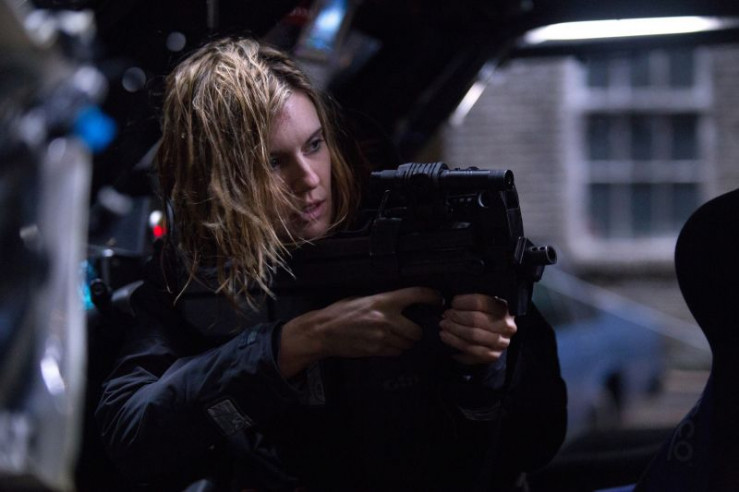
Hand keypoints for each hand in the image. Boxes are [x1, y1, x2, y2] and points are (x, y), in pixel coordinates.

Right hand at [278, 287, 441, 376]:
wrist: (323, 331)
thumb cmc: (340, 312)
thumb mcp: (363, 299)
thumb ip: (383, 302)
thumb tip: (402, 305)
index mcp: (383, 300)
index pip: (415, 295)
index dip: (431, 296)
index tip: (438, 299)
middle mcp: (386, 319)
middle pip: (417, 330)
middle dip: (416, 331)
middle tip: (411, 329)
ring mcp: (382, 337)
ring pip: (408, 343)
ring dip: (405, 342)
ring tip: (395, 337)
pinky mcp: (377, 350)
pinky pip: (396, 352)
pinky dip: (395, 349)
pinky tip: (386, 344)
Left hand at [439, 294, 516, 365]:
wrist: (494, 336)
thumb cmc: (484, 316)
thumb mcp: (483, 305)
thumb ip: (472, 301)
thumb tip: (452, 301)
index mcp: (504, 308)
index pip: (481, 303)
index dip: (463, 302)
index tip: (452, 302)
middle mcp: (506, 326)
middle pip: (475, 319)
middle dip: (456, 316)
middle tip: (445, 315)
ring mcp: (501, 342)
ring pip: (472, 335)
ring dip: (454, 329)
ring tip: (443, 325)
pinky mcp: (492, 356)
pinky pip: (471, 350)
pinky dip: (455, 342)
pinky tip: (445, 336)